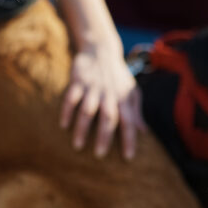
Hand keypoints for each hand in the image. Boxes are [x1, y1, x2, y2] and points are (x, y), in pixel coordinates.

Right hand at [60, 42, 144, 159]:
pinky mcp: (78, 81)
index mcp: (123, 98)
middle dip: (104, 137)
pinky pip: (71, 98)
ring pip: (87, 110)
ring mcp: (92, 88)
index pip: (129, 121)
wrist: (101, 49)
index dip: (129, 139)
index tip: (128, 157)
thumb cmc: (118, 75)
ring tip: (77, 146)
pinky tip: (63, 125)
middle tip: (99, 155)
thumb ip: (136, 111)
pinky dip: (67, 111)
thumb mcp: (131, 91)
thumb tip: (144, 132)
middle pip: (108, 118)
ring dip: (82, 128)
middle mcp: (108, 94)